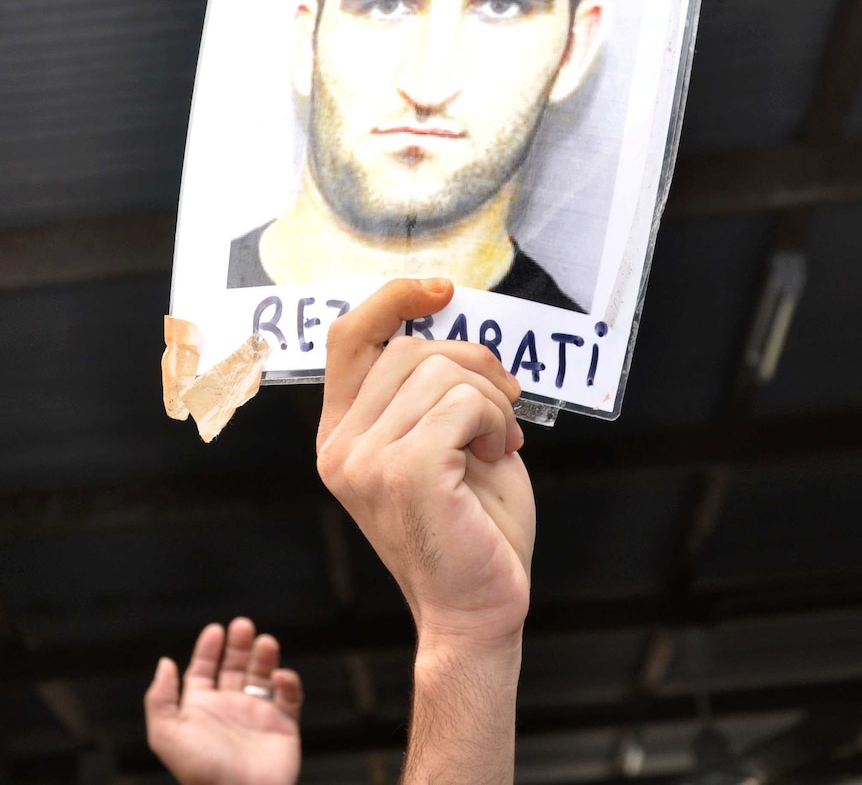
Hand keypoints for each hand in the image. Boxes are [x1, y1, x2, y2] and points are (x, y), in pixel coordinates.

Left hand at [144, 617, 301, 784]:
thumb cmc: (203, 770)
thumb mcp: (168, 735)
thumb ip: (160, 699)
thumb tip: (164, 663)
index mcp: (201, 711)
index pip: (202, 671)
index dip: (207, 649)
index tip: (215, 629)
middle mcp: (229, 710)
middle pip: (234, 667)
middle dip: (238, 645)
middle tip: (243, 625)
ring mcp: (257, 717)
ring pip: (262, 676)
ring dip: (264, 656)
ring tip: (265, 642)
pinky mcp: (283, 726)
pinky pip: (290, 697)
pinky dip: (288, 682)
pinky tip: (279, 677)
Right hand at [317, 278, 535, 651]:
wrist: (480, 607)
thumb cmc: (470, 523)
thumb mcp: (441, 440)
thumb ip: (430, 389)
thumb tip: (453, 323)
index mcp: (341, 435)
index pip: (349, 338)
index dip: (393, 299)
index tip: (442, 290)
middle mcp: (340, 446)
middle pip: (410, 349)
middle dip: (473, 363)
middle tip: (505, 404)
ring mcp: (364, 460)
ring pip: (439, 370)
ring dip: (490, 397)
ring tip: (501, 439)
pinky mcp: (404, 471)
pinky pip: (461, 401)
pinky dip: (494, 417)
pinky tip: (500, 452)